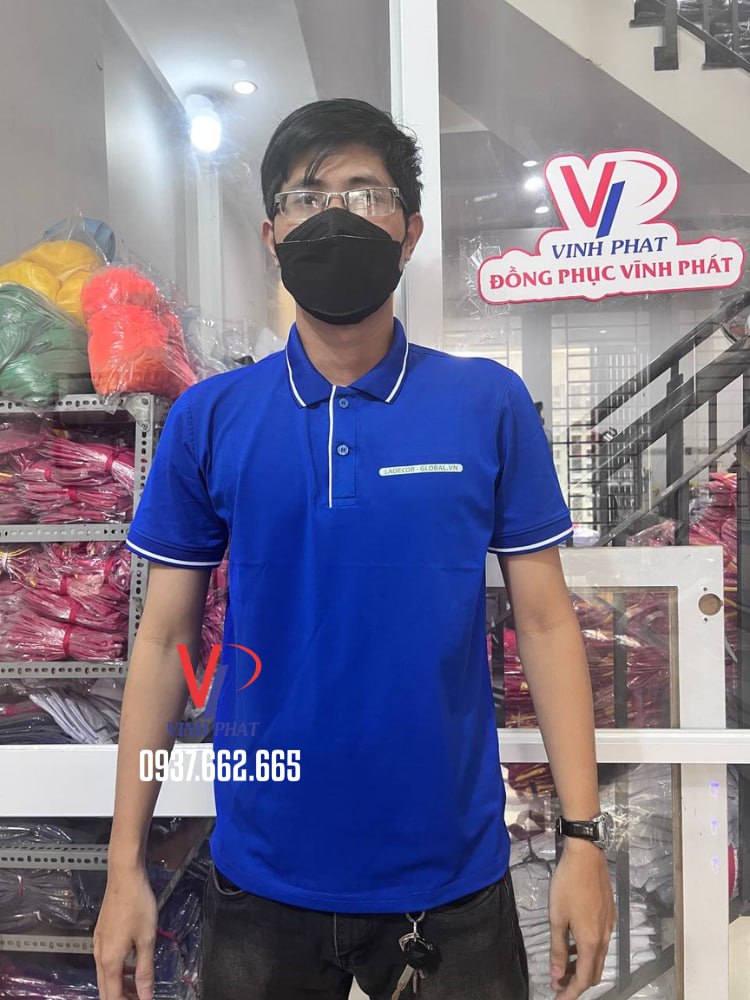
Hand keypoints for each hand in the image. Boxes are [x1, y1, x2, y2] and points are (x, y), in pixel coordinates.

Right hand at [94, 867, 157, 999]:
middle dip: (121, 997)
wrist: (124, 876)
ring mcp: (98, 943)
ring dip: (120, 984)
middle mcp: (99, 955)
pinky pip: (106, 961)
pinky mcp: (101, 934)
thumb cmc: (138, 906)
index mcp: (109, 961)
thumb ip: (145, 970)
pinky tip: (132, 964)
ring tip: (139, 986)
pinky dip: (118, 970)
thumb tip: (145, 997)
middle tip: (140, 997)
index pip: (112, 995)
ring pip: (105, 974)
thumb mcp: (147, 939)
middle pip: (106, 988)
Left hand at [548, 839, 615, 997]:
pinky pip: (600, 942)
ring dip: (582, 966)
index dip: (571, 992)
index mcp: (591, 941)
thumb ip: (558, 948)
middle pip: (594, 971)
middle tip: (559, 985)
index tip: (558, 998)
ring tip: (564, 967)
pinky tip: (574, 944)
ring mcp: (608, 925)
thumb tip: (557, 975)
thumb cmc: (568, 885)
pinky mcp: (608, 914)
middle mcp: (604, 937)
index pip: (584, 979)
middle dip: (577, 982)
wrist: (586, 856)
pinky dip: (587, 951)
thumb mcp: (557, 917)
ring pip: (598, 957)